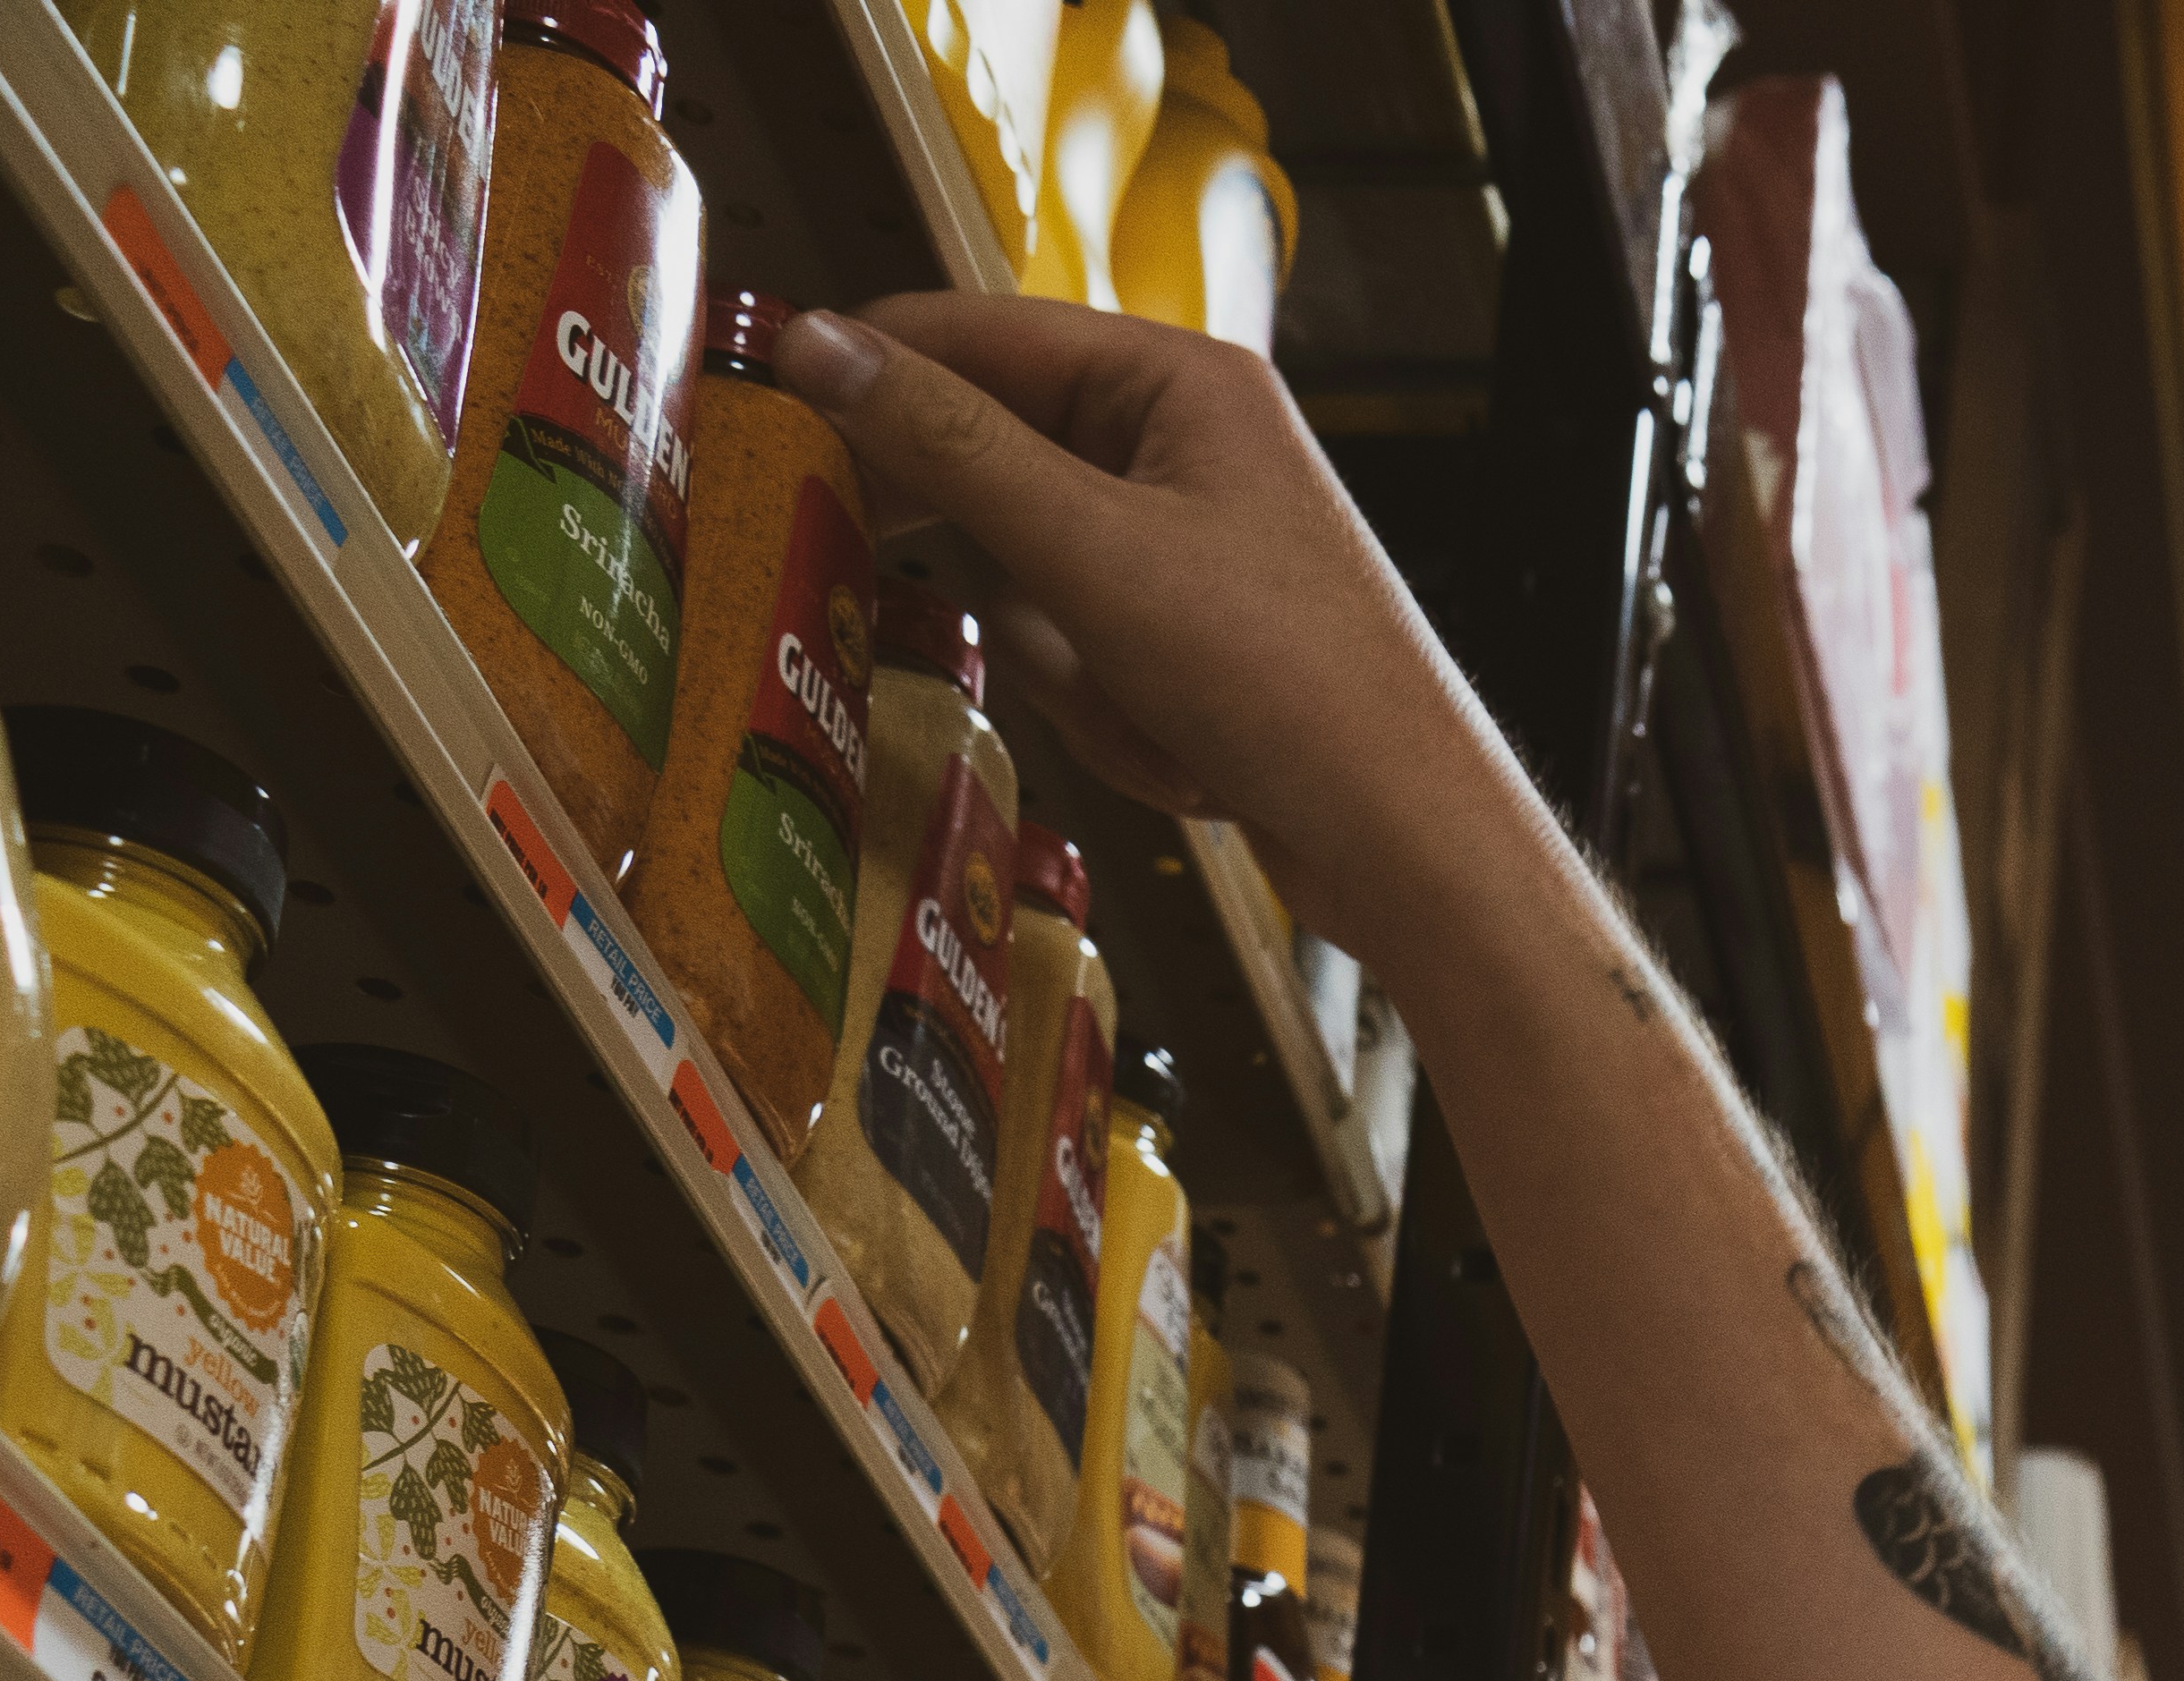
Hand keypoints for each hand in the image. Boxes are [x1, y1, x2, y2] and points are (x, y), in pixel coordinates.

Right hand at [778, 296, 1521, 958]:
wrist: (1412, 844)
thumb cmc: (1299, 688)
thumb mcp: (1090, 552)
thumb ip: (946, 444)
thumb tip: (822, 348)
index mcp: (1185, 384)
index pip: (979, 333)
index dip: (872, 370)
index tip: (771, 400)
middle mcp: (1194, 452)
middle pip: (999, 469)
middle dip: (999, 566)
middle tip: (925, 587)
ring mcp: (1195, 554)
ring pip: (1036, 586)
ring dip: (1076, 670)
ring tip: (1156, 705)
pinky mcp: (1199, 647)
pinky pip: (1091, 663)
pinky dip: (1123, 721)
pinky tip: (1192, 757)